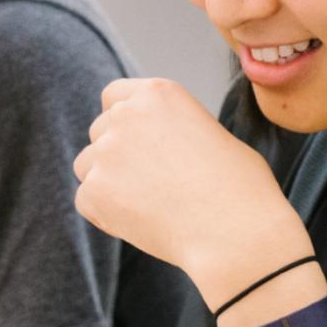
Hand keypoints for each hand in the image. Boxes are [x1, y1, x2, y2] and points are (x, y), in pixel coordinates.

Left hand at [74, 78, 312, 302]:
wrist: (235, 233)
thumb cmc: (240, 189)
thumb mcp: (212, 134)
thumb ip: (173, 128)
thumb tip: (157, 143)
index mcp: (158, 93)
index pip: (114, 95)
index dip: (121, 119)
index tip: (134, 141)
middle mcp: (126, 115)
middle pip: (100, 131)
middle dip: (116, 154)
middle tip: (151, 184)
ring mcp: (106, 152)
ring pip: (87, 165)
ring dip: (107, 182)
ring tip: (150, 205)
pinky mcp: (95, 190)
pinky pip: (86, 200)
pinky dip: (107, 214)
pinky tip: (143, 224)